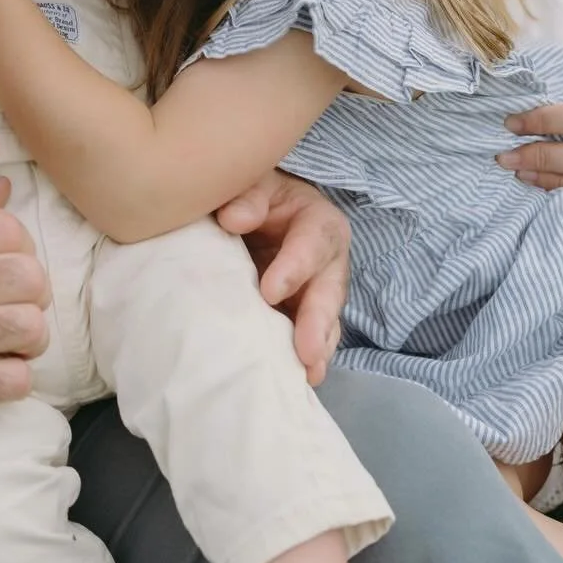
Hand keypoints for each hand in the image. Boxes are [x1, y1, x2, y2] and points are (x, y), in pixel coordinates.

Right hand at [0, 179, 50, 449]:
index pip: (4, 228)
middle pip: (27, 276)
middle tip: (17, 305)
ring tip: (12, 341)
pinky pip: (14, 380)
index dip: (22, 247)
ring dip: (31, 337)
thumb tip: (4, 187)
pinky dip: (15, 378)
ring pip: (28, 326)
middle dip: (34, 292)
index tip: (10, 266)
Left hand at [216, 170, 348, 383]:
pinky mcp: (302, 315)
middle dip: (318, 320)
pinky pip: (311, 337)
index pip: (313, 242)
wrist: (248, 214)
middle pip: (329, 289)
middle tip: (305, 351)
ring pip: (326, 320)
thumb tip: (233, 219)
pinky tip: (300, 379)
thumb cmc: (254, 195)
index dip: (295, 267)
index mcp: (318, 221)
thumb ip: (248, 197)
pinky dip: (307, 358)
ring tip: (309, 373)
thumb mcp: (254, 183)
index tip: (269, 292)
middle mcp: (326, 260)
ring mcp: (316, 292)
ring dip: (318, 347)